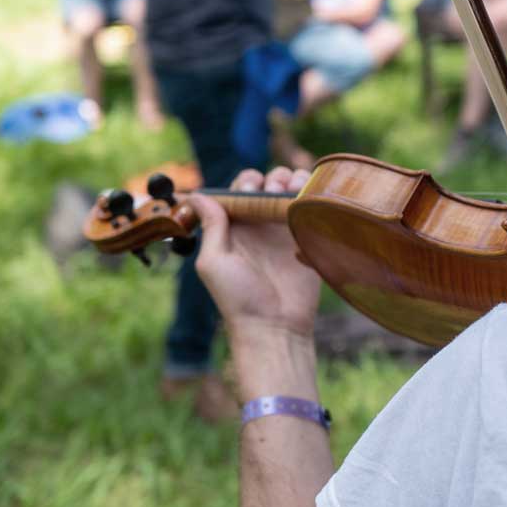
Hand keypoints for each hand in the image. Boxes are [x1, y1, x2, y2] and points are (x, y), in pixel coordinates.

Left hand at [190, 166, 321, 339]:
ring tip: (289, 194)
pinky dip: (310, 190)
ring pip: (289, 187)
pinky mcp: (307, 236)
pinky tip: (305, 198)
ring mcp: (284, 229)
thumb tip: (197, 194)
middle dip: (269, 179)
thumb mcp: (214, 261)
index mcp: (233, 228)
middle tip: (271, 195)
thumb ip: (211, 226)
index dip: (245, 183)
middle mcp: (258, 224)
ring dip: (289, 181)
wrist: (276, 327)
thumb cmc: (238, 299)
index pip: (239, 190)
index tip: (250, 191)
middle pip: (266, 183)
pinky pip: (310, 202)